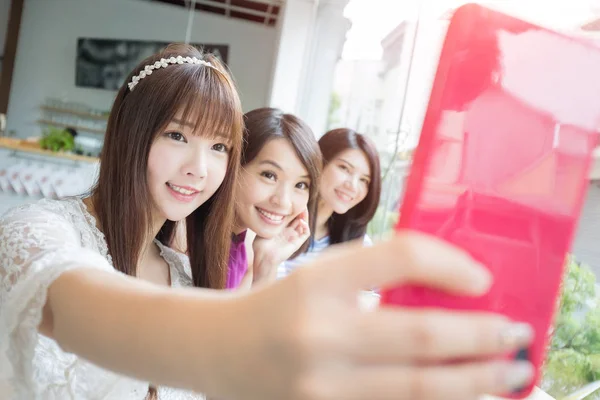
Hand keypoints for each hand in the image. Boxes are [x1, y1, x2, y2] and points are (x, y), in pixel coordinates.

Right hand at [217, 231, 533, 399]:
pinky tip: (461, 395)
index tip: (482, 280)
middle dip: (482, 337)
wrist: (219, 350)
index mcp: (317, 281)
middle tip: (517, 336)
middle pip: (421, 336)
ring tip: (510, 375)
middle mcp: (319, 334)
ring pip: (417, 389)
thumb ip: (375, 271)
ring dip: (474, 383)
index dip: (451, 265)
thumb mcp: (319, 272)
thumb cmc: (278, 304)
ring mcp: (320, 386)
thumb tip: (451, 285)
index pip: (400, 258)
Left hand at [251, 209, 309, 283]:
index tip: (292, 201)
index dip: (292, 209)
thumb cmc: (260, 245)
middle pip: (298, 219)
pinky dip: (306, 226)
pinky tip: (301, 221)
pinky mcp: (297, 243)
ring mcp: (293, 237)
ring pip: (303, 224)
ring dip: (305, 216)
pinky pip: (305, 233)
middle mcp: (288, 232)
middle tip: (300, 202)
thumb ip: (268, 220)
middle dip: (300, 210)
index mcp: (280, 229)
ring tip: (303, 209)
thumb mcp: (263, 229)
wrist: (264, 257)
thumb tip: (268, 209)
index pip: (289, 217)